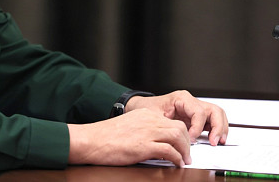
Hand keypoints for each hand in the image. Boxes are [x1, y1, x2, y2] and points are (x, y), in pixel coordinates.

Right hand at [68, 108, 191, 166]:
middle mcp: (148, 120)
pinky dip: (176, 158)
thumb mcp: (128, 126)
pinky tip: (176, 163)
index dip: (181, 134)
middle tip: (187, 153)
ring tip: (184, 160)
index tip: (183, 143)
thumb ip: (143, 129)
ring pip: (178, 136)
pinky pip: (169, 151)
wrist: (91, 140)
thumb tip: (155, 140)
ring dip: (185, 150)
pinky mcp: (144, 146)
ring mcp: (147, 132)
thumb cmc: (104, 136)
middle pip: (179, 127)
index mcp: (144, 114)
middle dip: (187, 142)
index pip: (172, 121)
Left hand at [126, 90, 228, 145]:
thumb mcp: (154, 116)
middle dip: (217, 127)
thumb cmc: (146, 108)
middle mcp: (191, 102)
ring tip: (218, 141)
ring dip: (220, 128)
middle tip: (214, 141)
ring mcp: (195, 109)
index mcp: (182, 98)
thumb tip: (177, 137)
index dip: (197, 127)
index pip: (198, 112)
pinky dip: (216, 130)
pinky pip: (212, 121)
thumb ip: (166, 126)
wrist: (141, 107)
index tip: (191, 138)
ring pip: (217, 115)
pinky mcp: (196, 117)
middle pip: (214, 111)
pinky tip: (215, 139)